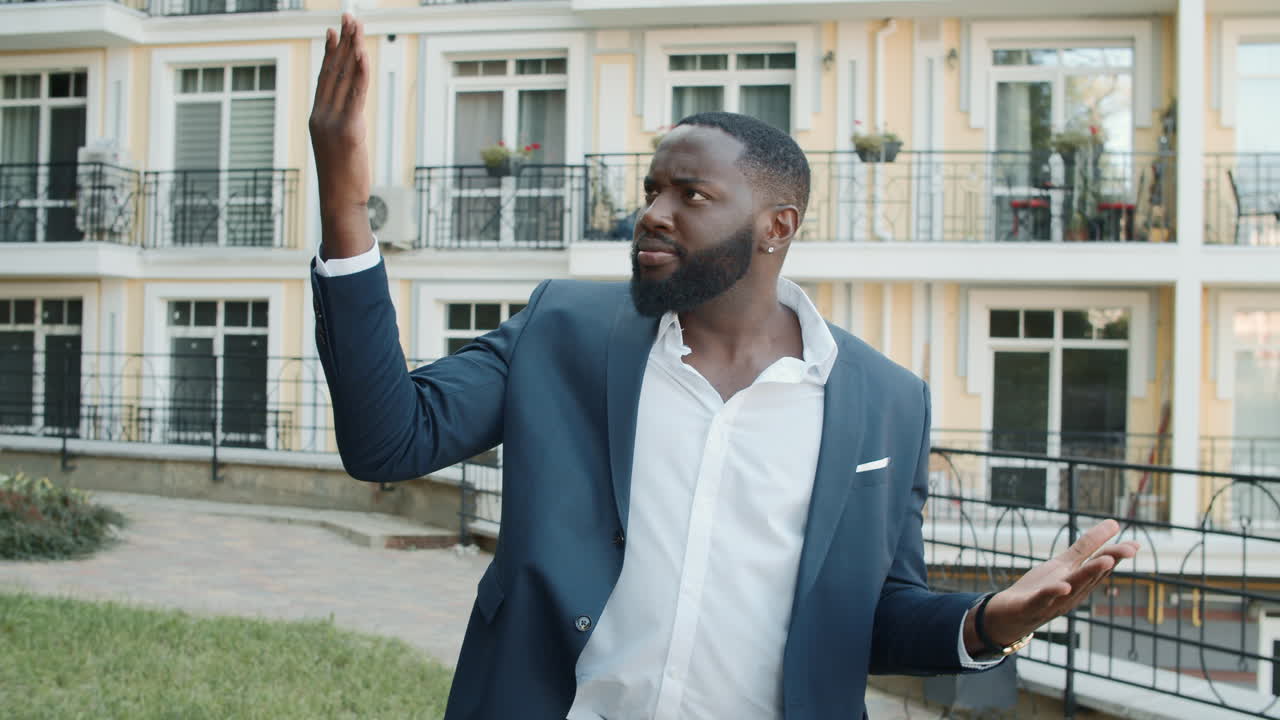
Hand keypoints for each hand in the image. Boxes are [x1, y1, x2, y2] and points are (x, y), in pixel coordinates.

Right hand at [309, 13, 373, 259]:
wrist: (339, 202)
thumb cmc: (342, 182)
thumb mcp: (339, 149)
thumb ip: (342, 128)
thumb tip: (351, 120)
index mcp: (317, 118)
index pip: (324, 77)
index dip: (329, 52)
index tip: (333, 30)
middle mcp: (322, 115)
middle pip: (334, 71)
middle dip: (343, 41)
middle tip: (348, 16)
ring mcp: (333, 121)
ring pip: (345, 77)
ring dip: (353, 48)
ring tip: (357, 25)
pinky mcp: (350, 129)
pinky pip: (356, 94)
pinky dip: (360, 72)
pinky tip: (362, 53)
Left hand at [964, 519, 1139, 652]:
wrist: (1010, 615)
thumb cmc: (1041, 589)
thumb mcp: (1064, 564)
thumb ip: (1087, 546)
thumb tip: (1114, 523)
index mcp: (1079, 582)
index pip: (1100, 568)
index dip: (1117, 555)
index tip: (1136, 545)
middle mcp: (1071, 594)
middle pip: (1091, 577)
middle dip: (1109, 562)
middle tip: (1129, 549)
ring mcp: (1052, 602)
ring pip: (1073, 587)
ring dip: (1089, 574)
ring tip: (1105, 560)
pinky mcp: (1031, 606)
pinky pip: (1043, 599)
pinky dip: (1054, 592)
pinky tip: (1064, 585)